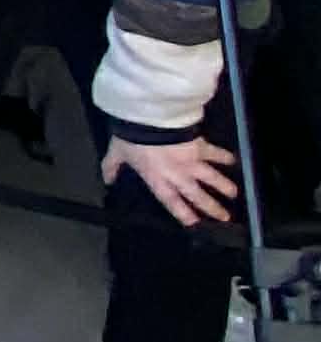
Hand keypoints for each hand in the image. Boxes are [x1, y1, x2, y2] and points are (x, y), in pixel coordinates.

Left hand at [107, 131, 239, 227]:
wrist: (150, 118)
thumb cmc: (131, 138)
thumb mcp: (117, 153)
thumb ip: (112, 167)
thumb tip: (107, 180)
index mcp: (157, 179)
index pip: (171, 201)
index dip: (183, 213)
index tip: (195, 223)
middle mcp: (177, 175)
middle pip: (197, 195)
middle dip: (211, 207)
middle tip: (225, 217)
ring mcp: (190, 161)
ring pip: (211, 177)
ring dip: (223, 186)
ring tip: (234, 194)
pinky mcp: (199, 145)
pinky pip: (214, 152)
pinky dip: (224, 156)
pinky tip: (234, 160)